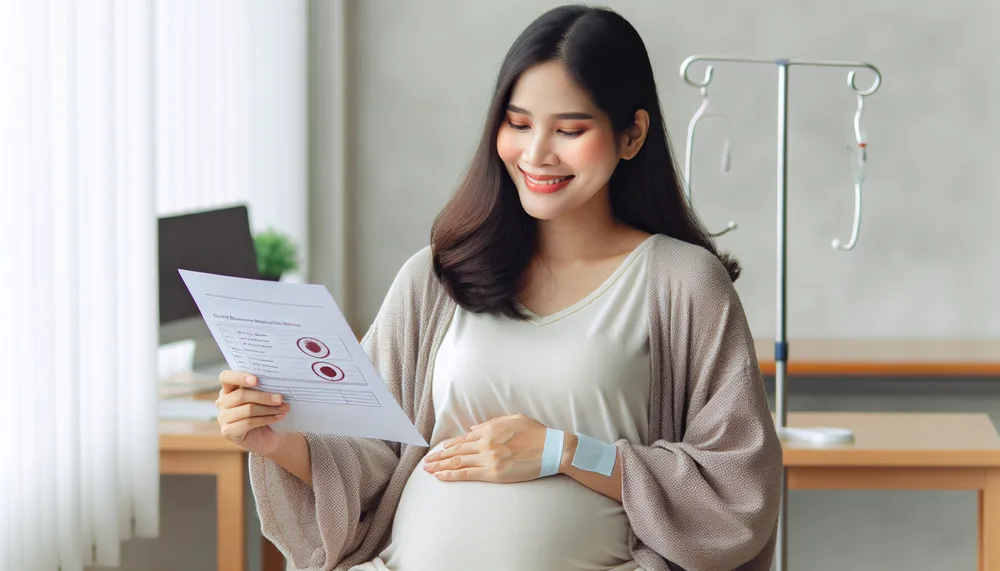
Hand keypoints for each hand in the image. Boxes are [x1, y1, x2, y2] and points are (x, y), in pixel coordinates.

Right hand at [215, 370, 288, 455]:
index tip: (256, 380)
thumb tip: (276, 381)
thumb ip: (264, 387)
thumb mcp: (264, 397)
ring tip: (284, 408)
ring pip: (247, 409)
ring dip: (269, 409)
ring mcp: (223, 418)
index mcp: (229, 388)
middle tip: (280, 398)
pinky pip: (249, 422)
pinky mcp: (228, 431)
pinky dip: (266, 419)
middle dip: (263, 396)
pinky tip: (278, 417)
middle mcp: (222, 402)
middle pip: (241, 395)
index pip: (226, 377)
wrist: (269, 436)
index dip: (239, 377)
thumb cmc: (266, 411)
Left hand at [423, 413, 559, 482]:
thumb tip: (473, 428)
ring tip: (428, 469)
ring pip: (458, 461)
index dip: (450, 445)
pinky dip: (452, 474)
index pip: (464, 438)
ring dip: (441, 466)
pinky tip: (441, 476)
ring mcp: (489, 458)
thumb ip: (491, 422)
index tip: (440, 450)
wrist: (552, 449)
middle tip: (426, 462)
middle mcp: (486, 442)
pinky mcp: (494, 472)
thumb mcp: (513, 419)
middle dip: (439, 456)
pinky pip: (467, 474)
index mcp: (490, 429)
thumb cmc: (536, 433)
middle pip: (456, 450)